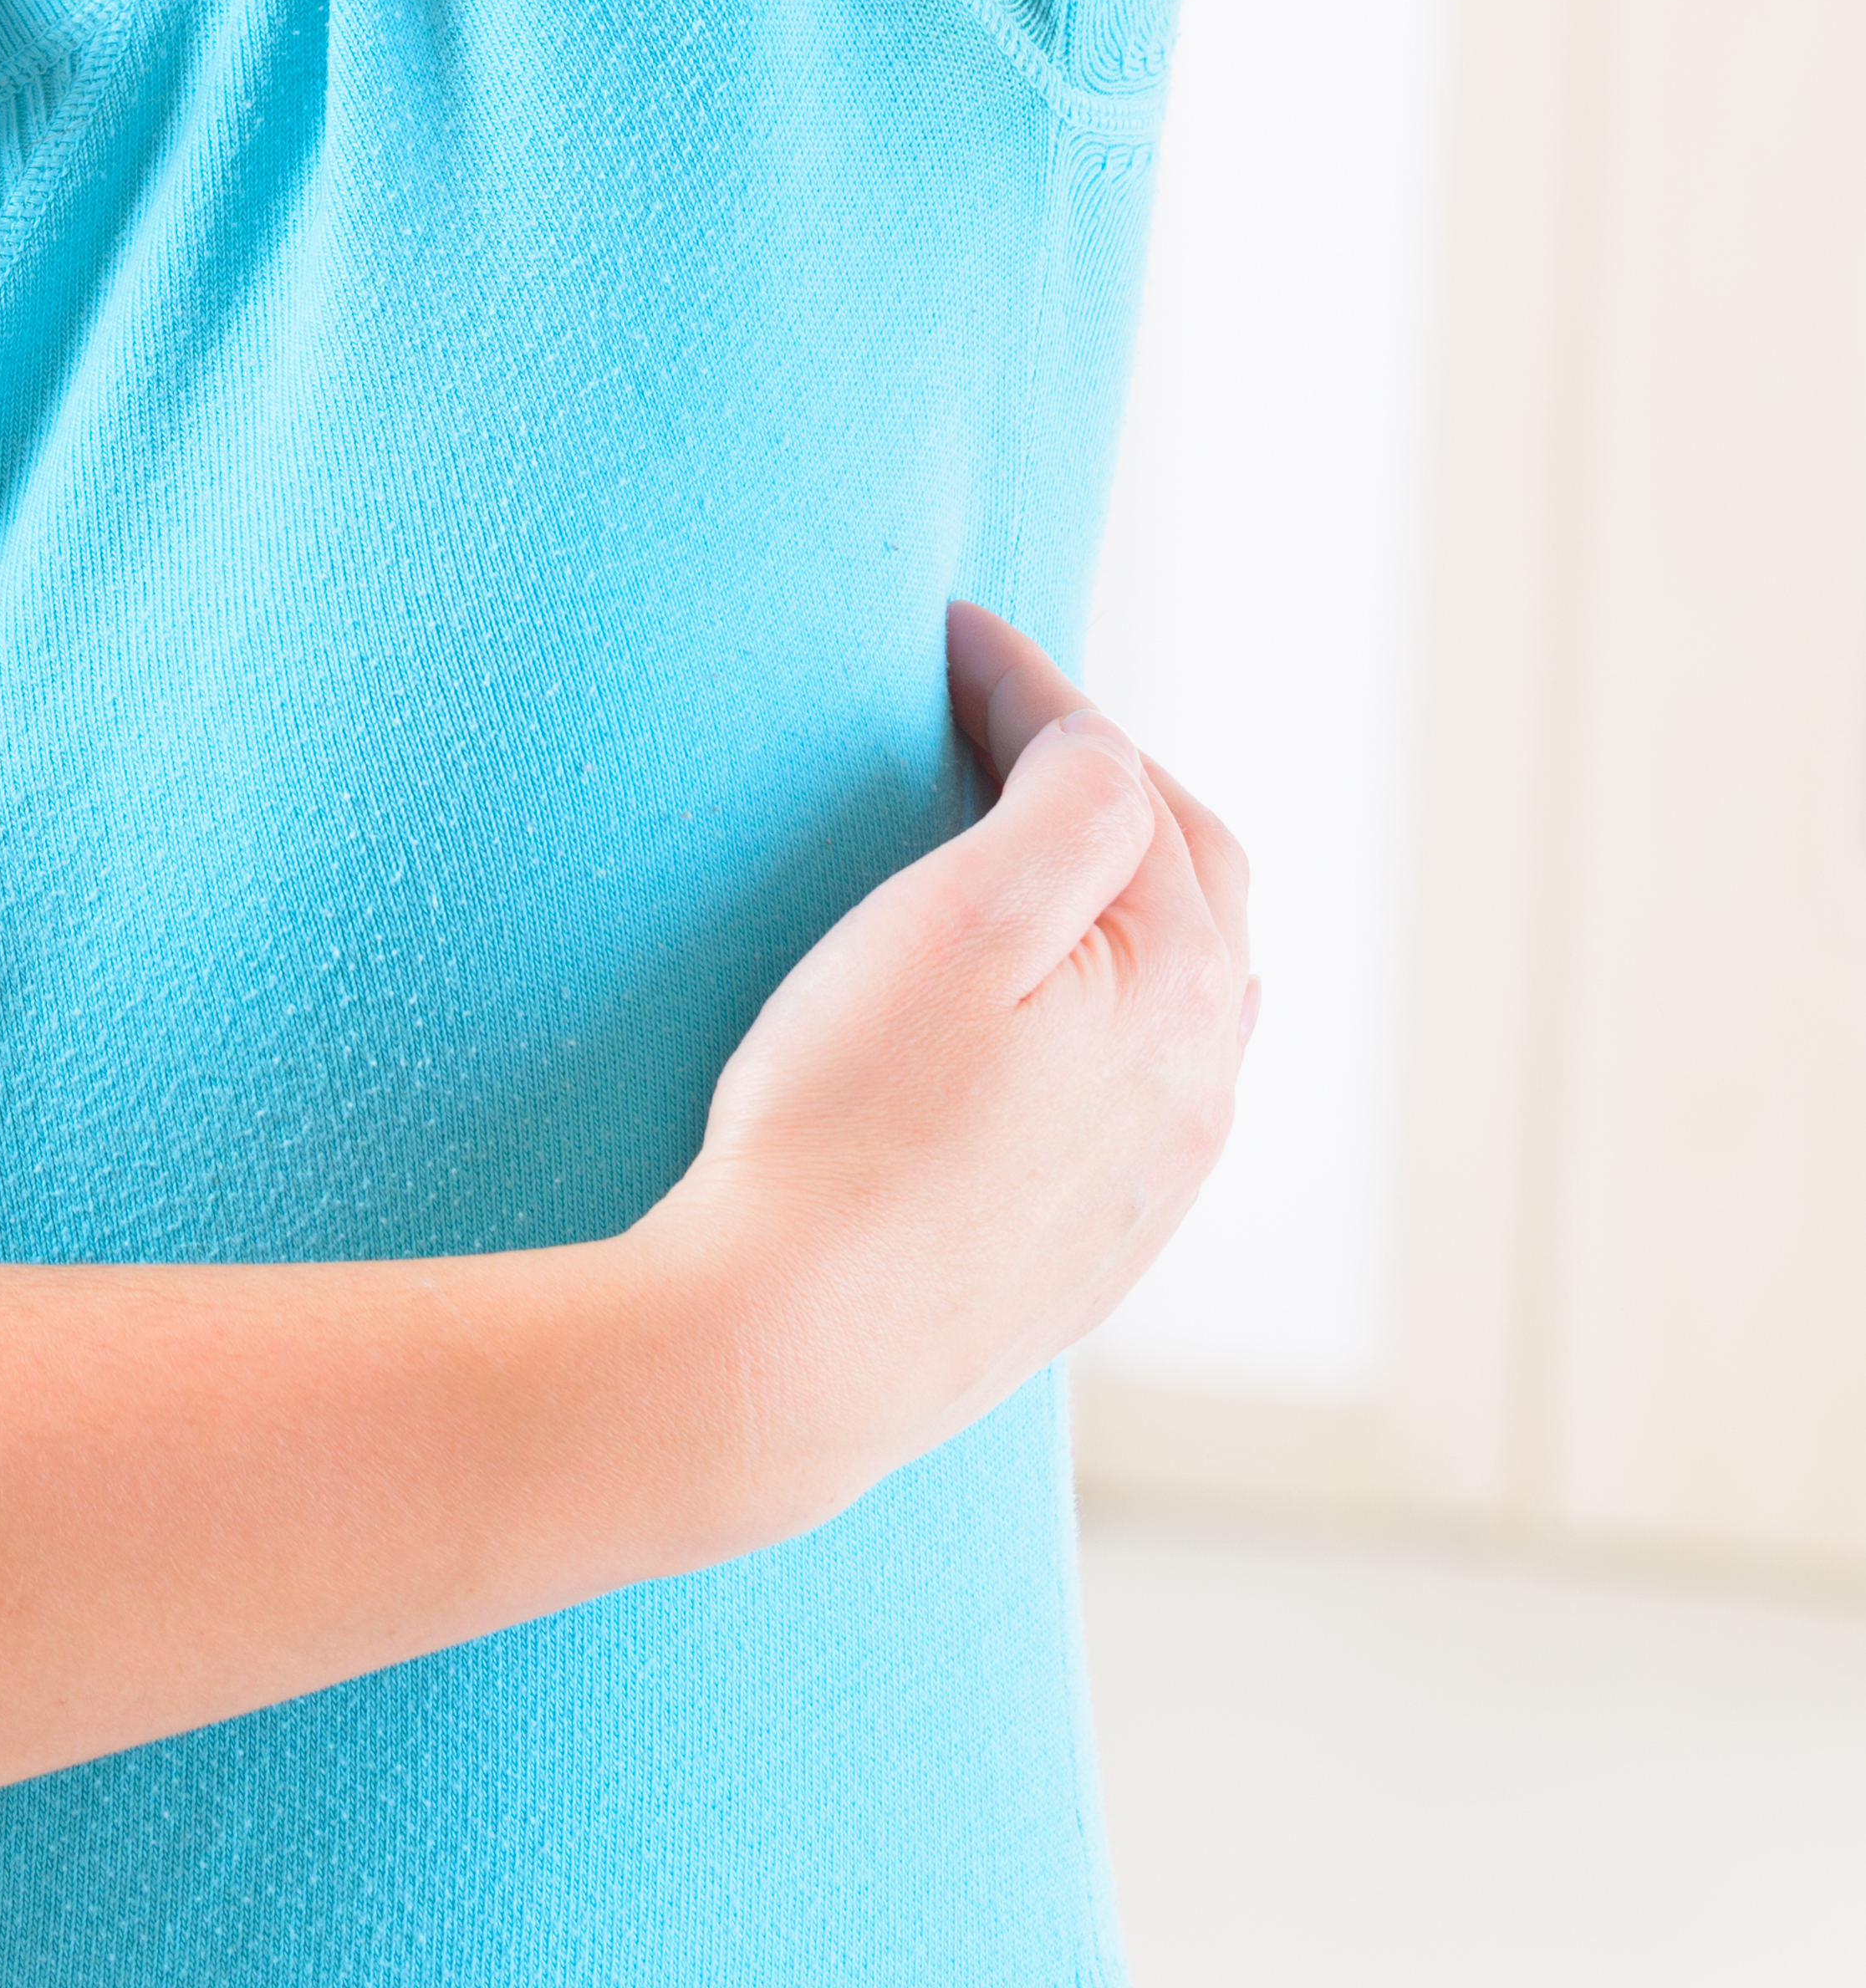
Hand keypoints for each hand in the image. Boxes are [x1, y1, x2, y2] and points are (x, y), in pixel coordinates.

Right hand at [623, 602, 1253, 1534]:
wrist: (788, 1354)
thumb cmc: (849, 1124)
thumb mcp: (958, 918)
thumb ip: (1071, 804)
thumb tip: (1102, 746)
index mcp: (1183, 988)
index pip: (1128, 785)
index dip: (1038, 693)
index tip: (951, 633)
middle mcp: (1199, 1086)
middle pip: (1189, 880)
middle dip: (1106, 782)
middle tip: (995, 719)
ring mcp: (1153, 1180)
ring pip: (1181, 991)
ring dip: (1125, 895)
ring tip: (1035, 845)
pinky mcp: (1091, 1249)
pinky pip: (1142, 1089)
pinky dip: (1109, 1004)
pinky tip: (1045, 1009)